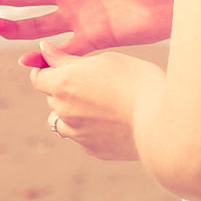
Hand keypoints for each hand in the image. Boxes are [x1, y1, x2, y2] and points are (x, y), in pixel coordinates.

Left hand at [32, 44, 158, 161]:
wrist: (163, 120)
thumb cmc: (137, 81)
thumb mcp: (105, 60)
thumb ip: (69, 59)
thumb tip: (43, 50)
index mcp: (64, 84)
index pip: (38, 77)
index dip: (46, 70)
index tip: (61, 66)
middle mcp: (65, 111)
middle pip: (52, 98)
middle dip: (64, 89)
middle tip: (94, 81)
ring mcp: (78, 134)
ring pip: (63, 121)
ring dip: (72, 112)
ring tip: (102, 104)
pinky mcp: (94, 150)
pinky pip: (83, 137)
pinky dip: (91, 129)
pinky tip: (114, 121)